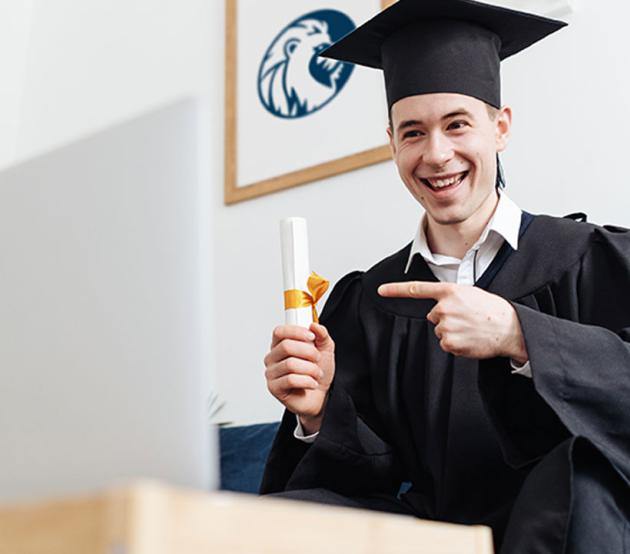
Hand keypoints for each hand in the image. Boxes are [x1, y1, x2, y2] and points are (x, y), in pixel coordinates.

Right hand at [264, 323, 334, 433]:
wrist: (321, 396)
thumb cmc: (318, 372)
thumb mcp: (325, 349)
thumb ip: (322, 335)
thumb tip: (314, 325)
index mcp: (280, 344)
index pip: (280, 331)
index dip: (296, 332)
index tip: (312, 336)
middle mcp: (272, 357)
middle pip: (286, 346)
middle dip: (308, 352)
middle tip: (317, 359)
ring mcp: (271, 372)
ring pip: (290, 364)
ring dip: (310, 369)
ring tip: (317, 374)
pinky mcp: (274, 388)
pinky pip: (290, 380)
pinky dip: (307, 381)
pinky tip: (312, 383)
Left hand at [378, 281, 527, 362]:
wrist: (511, 328)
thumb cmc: (493, 310)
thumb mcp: (470, 294)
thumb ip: (450, 298)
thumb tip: (436, 310)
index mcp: (450, 291)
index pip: (417, 289)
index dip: (396, 290)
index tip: (380, 291)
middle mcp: (444, 307)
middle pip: (432, 315)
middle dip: (446, 318)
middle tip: (467, 318)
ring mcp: (446, 325)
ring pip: (439, 330)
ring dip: (452, 331)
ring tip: (471, 328)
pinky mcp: (449, 342)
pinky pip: (445, 344)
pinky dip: (456, 344)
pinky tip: (470, 339)